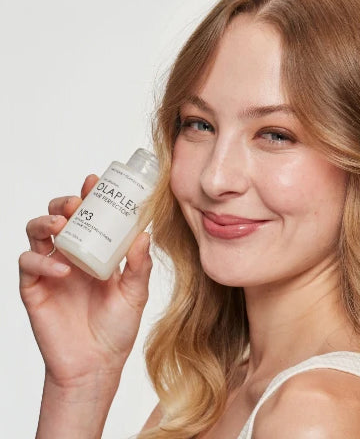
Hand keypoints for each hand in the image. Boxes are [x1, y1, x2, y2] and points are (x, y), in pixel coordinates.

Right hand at [19, 174, 152, 389]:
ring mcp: (51, 270)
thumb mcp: (135, 293)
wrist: (97, 364)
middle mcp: (71, 255)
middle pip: (57, 217)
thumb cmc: (116, 327)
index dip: (89, 196)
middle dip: (63, 204)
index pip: (89, 216)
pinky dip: (41, 260)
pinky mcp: (34, 288)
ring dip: (46, 223)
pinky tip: (62, 269)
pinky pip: (28, 264)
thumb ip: (139, 265)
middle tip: (75, 203)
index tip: (95, 181)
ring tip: (62, 225)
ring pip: (36, 232)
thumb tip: (145, 234)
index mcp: (96, 251)